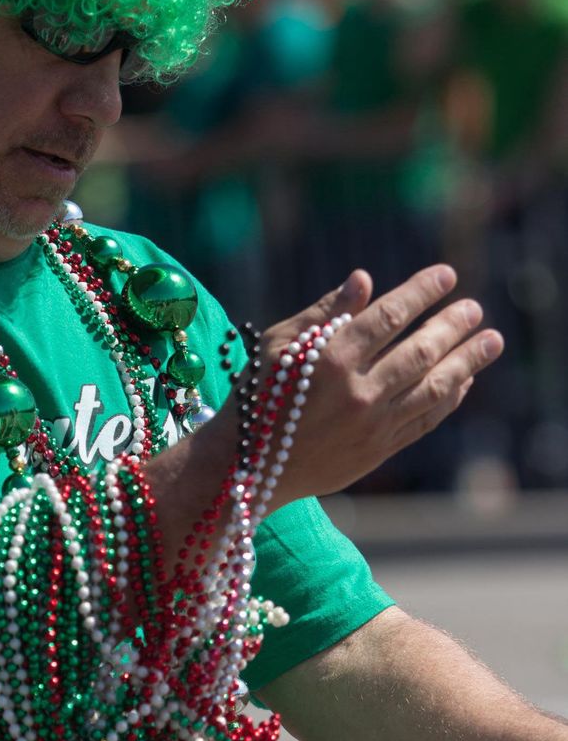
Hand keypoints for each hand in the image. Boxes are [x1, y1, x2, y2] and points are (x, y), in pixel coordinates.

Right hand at [253, 265, 503, 509]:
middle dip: (453, 326)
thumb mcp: (279, 344)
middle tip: (475, 308)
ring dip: (467, 362)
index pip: (389, 316)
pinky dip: (449, 399)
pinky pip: (425, 420)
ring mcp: (372, 424)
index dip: (421, 292)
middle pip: (420, 352)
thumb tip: (364, 279)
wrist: (248, 465)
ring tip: (491, 341)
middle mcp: (357, 391)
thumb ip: (323, 311)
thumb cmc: (259, 394)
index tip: (447, 275)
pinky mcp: (379, 450)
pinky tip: (465, 381)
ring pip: (433, 388)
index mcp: (330, 358)